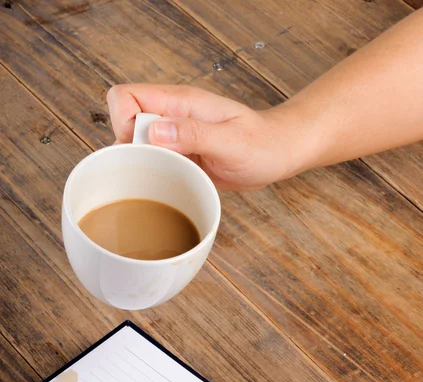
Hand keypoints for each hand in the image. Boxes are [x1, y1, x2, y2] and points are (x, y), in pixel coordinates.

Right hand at [107, 84, 302, 189]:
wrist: (278, 154)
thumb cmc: (261, 144)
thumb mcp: (231, 141)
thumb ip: (194, 134)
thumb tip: (155, 131)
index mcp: (180, 102)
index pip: (126, 97)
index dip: (122, 121)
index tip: (142, 147)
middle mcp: (172, 116)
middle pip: (124, 121)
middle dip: (129, 148)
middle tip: (158, 167)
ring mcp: (174, 136)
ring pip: (135, 144)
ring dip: (141, 162)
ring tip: (169, 175)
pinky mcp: (179, 155)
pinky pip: (153, 160)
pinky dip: (154, 173)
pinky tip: (172, 182)